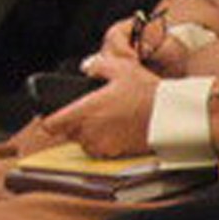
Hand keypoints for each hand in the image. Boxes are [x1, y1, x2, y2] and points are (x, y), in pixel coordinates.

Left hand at [39, 65, 158, 156]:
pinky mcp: (116, 153)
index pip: (51, 124)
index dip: (49, 120)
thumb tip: (88, 67)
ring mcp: (103, 144)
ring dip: (89, 134)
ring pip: (84, 142)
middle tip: (92, 111)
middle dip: (75, 123)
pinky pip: (101, 149)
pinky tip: (118, 129)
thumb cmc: (147, 93)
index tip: (51, 117)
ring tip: (107, 120)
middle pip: (68, 133)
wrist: (169, 115)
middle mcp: (90, 131)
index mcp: (85, 111)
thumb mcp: (122, 68)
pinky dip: (104, 142)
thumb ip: (98, 66)